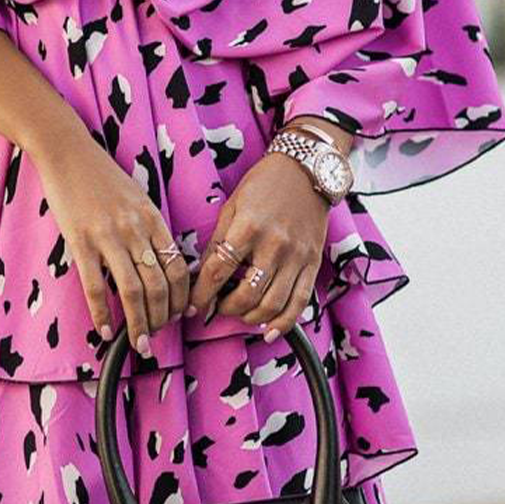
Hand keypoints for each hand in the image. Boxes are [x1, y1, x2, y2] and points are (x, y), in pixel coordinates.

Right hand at [34, 132, 191, 356]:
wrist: (67, 151)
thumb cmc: (101, 175)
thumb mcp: (137, 197)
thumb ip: (149, 228)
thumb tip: (159, 263)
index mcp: (153, 218)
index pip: (178, 268)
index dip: (182, 299)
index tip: (178, 316)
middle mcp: (136, 229)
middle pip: (159, 286)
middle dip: (162, 319)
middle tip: (157, 337)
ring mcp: (108, 236)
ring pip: (133, 291)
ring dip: (139, 325)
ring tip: (139, 343)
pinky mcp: (81, 241)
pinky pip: (95, 286)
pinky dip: (102, 314)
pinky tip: (105, 329)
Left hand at [186, 151, 329, 341]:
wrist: (305, 171)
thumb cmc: (264, 185)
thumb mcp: (231, 207)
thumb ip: (218, 242)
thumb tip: (201, 277)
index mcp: (248, 227)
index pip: (219, 271)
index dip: (202, 295)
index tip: (191, 307)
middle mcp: (274, 245)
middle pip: (246, 295)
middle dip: (226, 309)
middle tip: (217, 308)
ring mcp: (296, 257)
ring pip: (272, 304)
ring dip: (250, 318)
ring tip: (239, 313)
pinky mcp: (312, 264)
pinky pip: (300, 303)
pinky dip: (284, 324)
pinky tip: (268, 331)